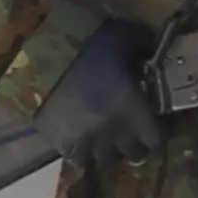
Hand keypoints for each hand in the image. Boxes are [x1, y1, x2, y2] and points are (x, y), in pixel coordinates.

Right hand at [28, 20, 166, 167]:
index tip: (153, 124)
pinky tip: (82, 142)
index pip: (156, 139)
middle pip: (134, 154)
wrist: (40, 58)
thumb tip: (155, 50)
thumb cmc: (89, 47)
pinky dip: (83, 154)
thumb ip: (145, 46)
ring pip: (107, 160)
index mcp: (135, 110)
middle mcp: (115, 133)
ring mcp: (89, 142)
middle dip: (135, 144)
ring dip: (109, 151)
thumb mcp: (125, 37)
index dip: (156, 133)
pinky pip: (78, 160)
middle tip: (132, 133)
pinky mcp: (63, 144)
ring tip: (106, 140)